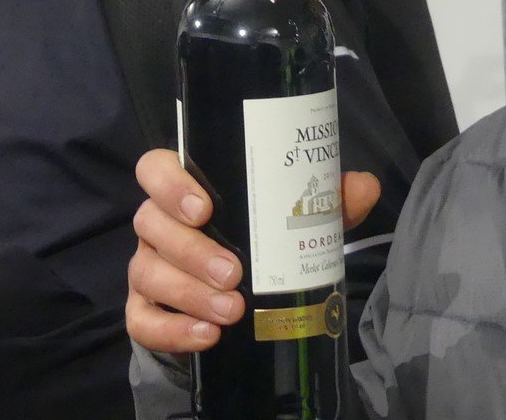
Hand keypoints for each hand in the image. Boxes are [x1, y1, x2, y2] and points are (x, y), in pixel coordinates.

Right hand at [126, 148, 379, 353]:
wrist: (241, 305)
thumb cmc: (261, 245)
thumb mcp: (294, 220)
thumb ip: (326, 201)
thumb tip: (363, 185)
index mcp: (184, 192)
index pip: (155, 170)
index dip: (170, 184)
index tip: (203, 207)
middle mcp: (158, 226)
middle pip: (152, 224)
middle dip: (191, 250)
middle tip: (233, 273)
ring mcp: (147, 269)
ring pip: (147, 273)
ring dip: (188, 293)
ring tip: (232, 310)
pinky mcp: (143, 312)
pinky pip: (142, 321)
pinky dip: (171, 330)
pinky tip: (206, 336)